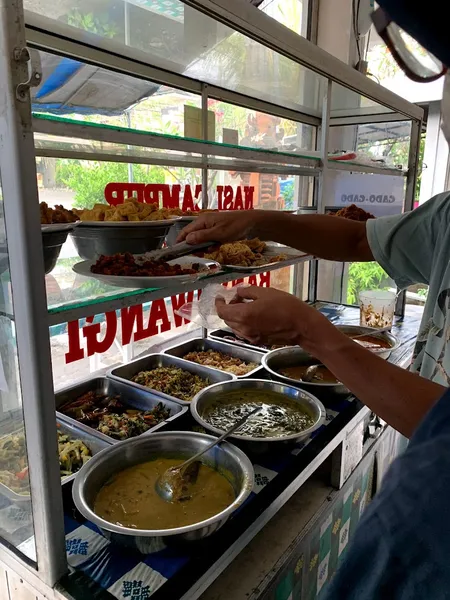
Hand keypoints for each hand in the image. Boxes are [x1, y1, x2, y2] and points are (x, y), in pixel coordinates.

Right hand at [176, 210, 264, 244]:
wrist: (251, 224)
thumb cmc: (235, 226)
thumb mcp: (218, 233)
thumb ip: (202, 237)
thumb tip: (187, 240)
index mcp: (202, 221)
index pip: (186, 231)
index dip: (180, 241)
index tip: (177, 251)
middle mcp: (204, 223)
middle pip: (192, 236)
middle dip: (194, 246)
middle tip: (199, 254)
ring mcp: (211, 228)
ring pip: (201, 240)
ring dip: (204, 247)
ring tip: (211, 249)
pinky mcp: (217, 232)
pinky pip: (210, 240)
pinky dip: (212, 245)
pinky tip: (217, 246)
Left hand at [215, 286, 331, 348]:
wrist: (302, 326)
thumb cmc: (286, 306)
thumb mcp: (265, 292)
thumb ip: (248, 292)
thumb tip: (238, 292)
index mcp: (243, 315)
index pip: (222, 311)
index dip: (219, 304)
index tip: (220, 297)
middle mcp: (244, 329)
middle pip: (227, 320)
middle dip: (228, 308)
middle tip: (238, 298)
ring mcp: (251, 337)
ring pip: (235, 327)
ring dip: (236, 316)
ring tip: (247, 306)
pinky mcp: (259, 341)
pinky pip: (245, 332)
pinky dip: (244, 323)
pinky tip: (254, 315)